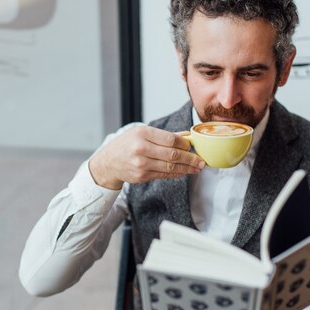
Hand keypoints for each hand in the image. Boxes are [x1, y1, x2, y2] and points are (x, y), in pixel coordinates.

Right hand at [88, 125, 204, 188]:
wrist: (108, 162)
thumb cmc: (126, 145)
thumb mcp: (141, 133)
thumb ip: (164, 135)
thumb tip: (187, 136)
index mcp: (142, 134)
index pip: (171, 139)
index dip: (185, 144)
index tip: (192, 146)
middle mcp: (141, 149)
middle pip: (173, 155)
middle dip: (191, 159)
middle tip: (201, 161)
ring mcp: (141, 164)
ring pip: (170, 167)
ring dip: (187, 169)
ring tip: (197, 168)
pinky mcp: (142, 176)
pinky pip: (164, 175)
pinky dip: (176, 174)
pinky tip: (184, 172)